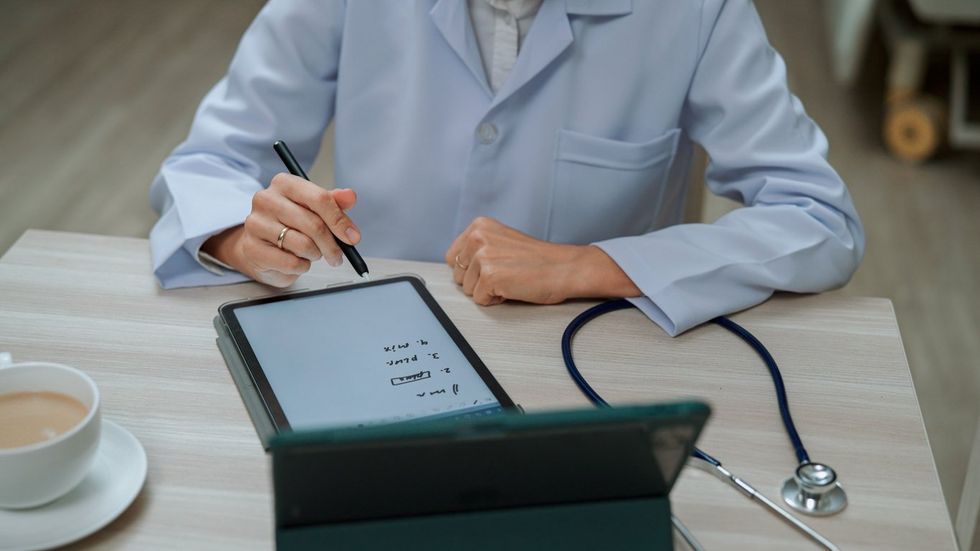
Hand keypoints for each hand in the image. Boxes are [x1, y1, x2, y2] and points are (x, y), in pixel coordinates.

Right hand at [201, 173, 360, 286]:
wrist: (259, 245)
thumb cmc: (290, 223)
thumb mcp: (313, 208)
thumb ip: (334, 201)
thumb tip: (350, 196)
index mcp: (284, 183)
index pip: (319, 199)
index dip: (340, 220)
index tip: (353, 237)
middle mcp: (266, 199)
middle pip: (314, 224)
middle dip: (332, 245)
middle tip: (337, 256)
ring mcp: (256, 223)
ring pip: (303, 245)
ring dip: (315, 255)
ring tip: (311, 253)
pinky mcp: (252, 248)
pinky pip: (290, 263)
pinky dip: (301, 266)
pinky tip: (296, 261)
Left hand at [444, 217, 640, 305]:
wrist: (565, 268)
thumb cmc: (539, 260)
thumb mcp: (502, 241)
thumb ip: (478, 247)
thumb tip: (456, 265)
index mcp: (479, 226)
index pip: (453, 257)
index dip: (472, 270)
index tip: (494, 267)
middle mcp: (478, 237)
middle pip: (458, 275)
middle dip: (478, 281)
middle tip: (507, 273)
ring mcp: (483, 256)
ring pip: (468, 290)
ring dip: (488, 291)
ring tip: (511, 280)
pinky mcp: (489, 276)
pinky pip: (481, 300)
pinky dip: (497, 300)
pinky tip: (513, 288)